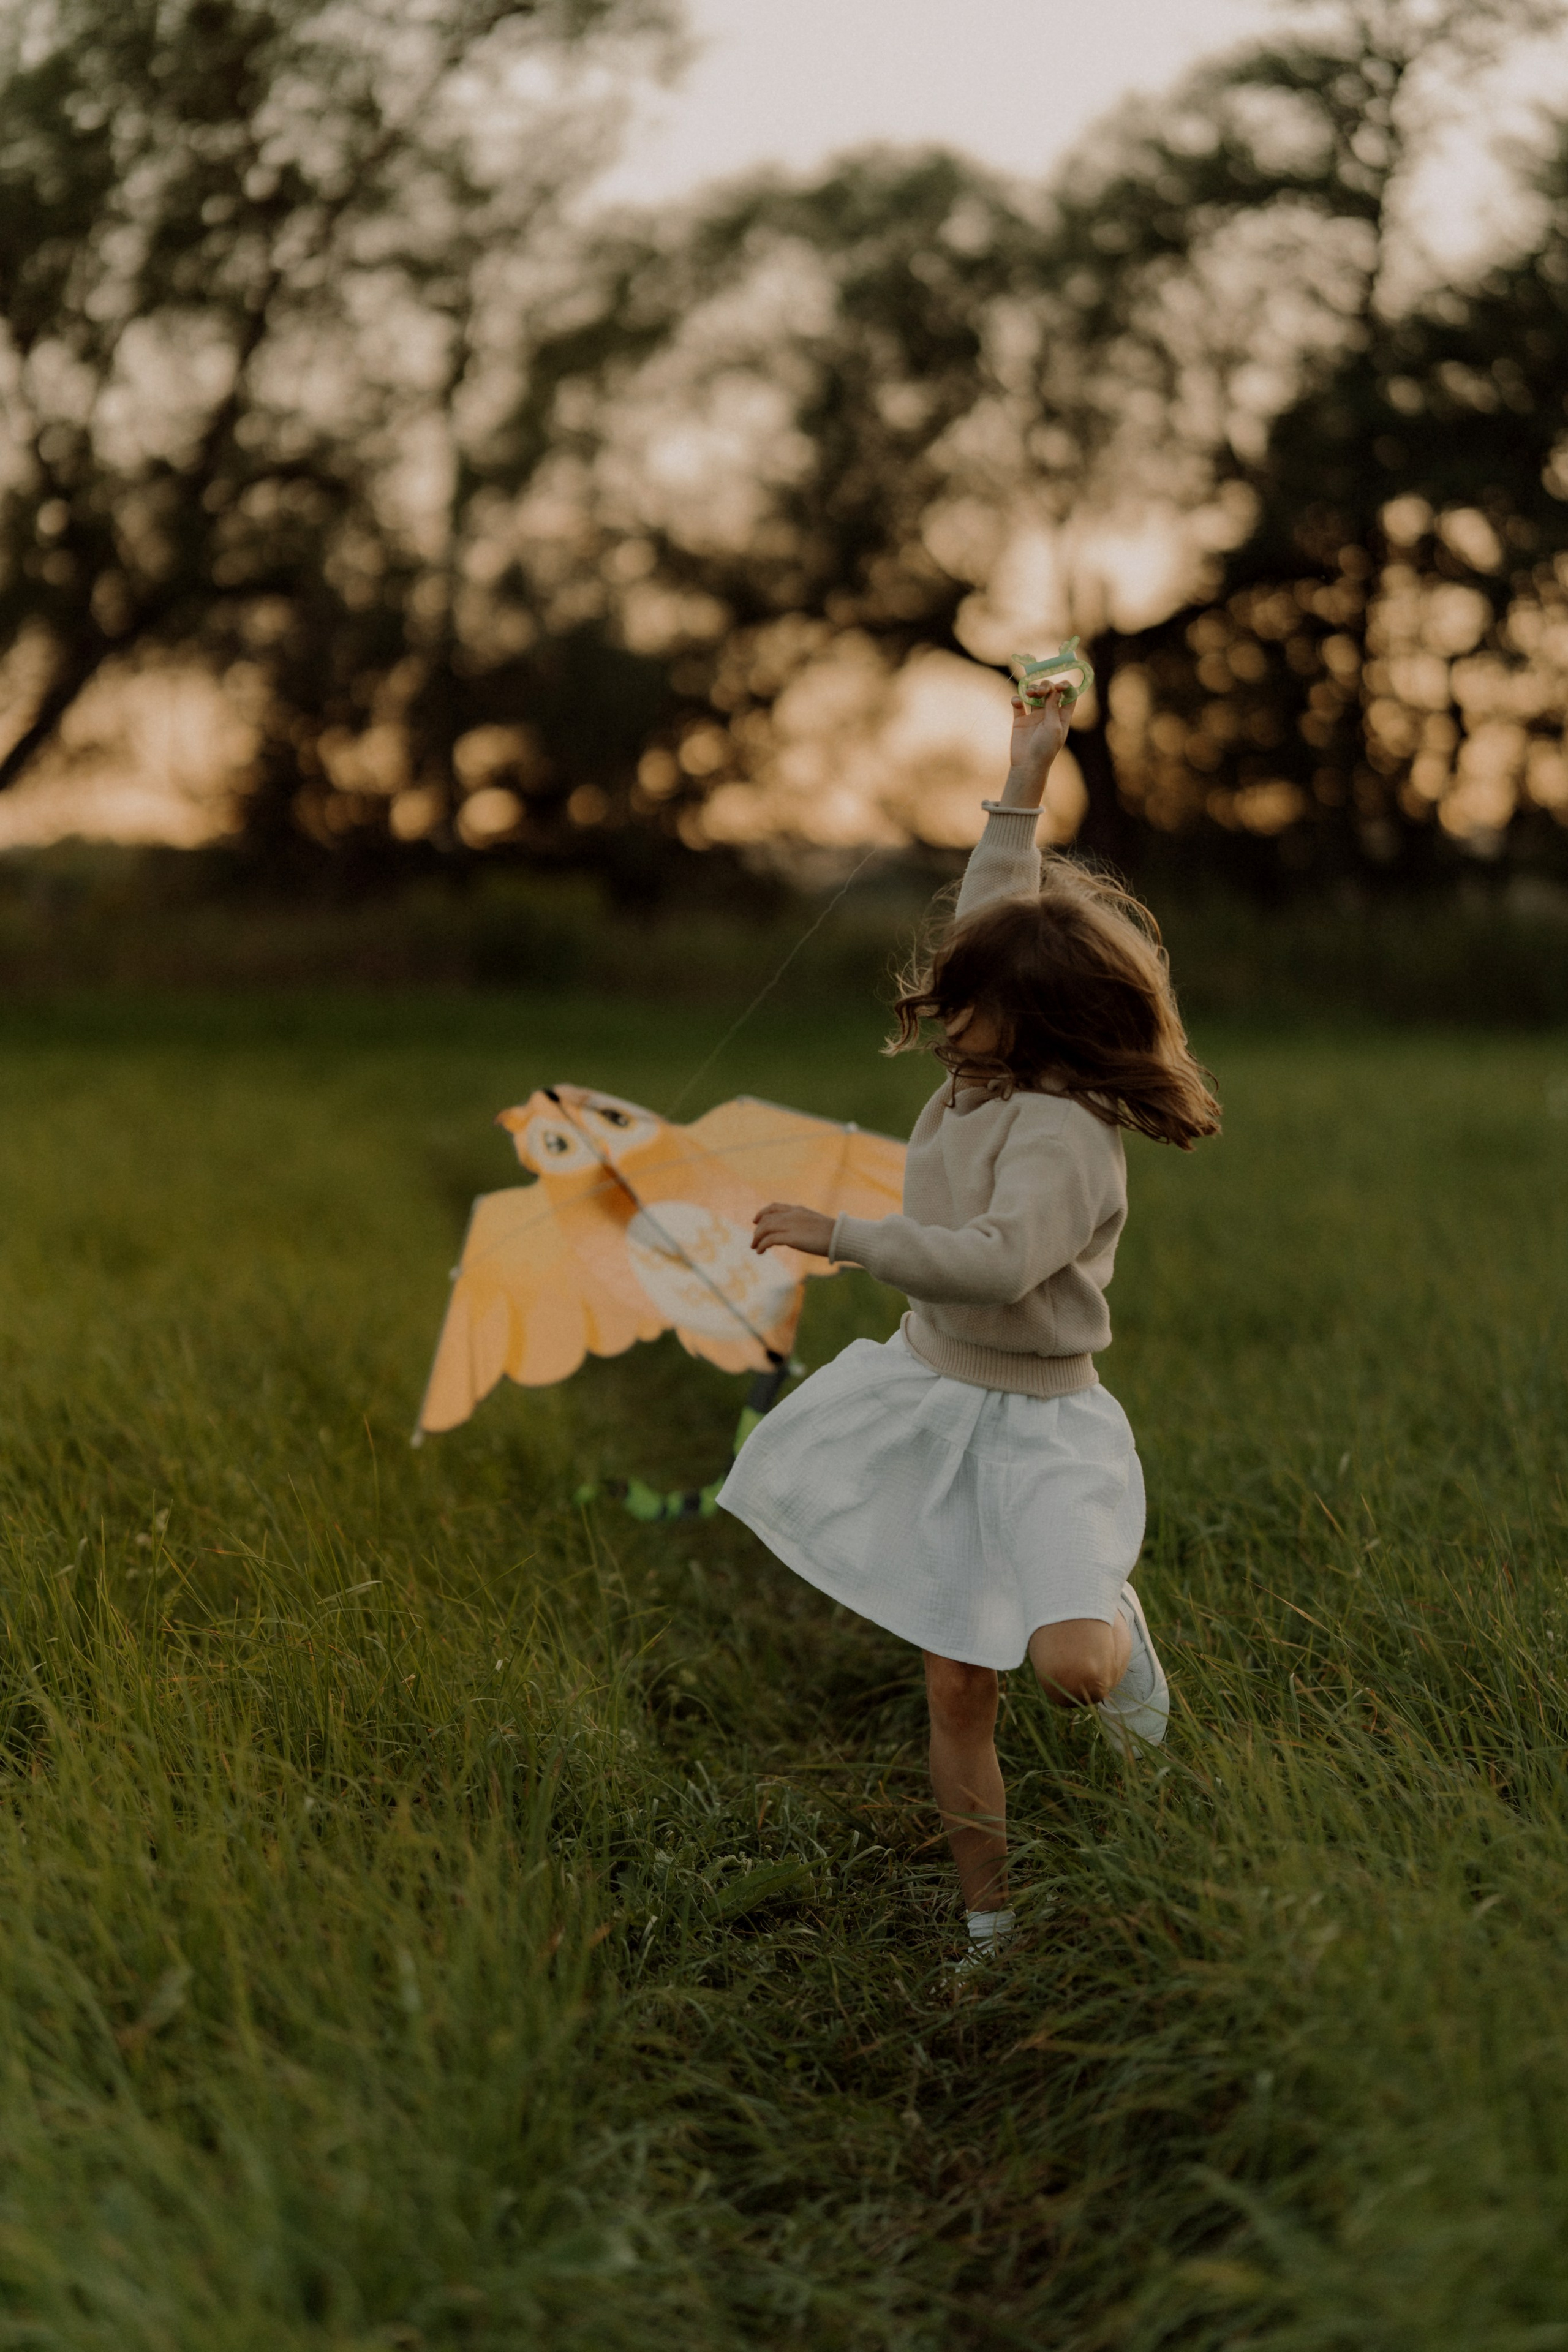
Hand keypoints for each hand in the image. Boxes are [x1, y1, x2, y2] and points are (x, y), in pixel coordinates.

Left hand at [752, 1202, 834, 1256]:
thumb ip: (802, 1226)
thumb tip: (795, 1236)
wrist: (841, 1237)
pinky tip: (760, 1251)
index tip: (755, 1221)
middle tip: (754, 1241)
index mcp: (798, 1210)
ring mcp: (791, 1225)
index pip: (774, 1207)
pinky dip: (762, 1245)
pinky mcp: (791, 1238)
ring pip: (765, 1228)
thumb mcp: (814, 1224)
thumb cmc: (833, 1234)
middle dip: (757, 1230)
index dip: (762, 1213)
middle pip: (766, 1219)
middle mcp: (792, 1215)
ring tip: (755, 1247)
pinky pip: (769, 1240)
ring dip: (757, 1238)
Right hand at [1004, 684, 1069, 803]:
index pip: (1068, 696)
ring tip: (1029, 694)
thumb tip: (1054, 689)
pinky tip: (1016, 701)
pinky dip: (1017, 699)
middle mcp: (1049, 714)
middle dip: (1046, 686)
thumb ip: (1053, 707)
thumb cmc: (1045, 749)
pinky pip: (1018, 704)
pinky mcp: (1020, 720)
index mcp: (1062, 716)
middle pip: (1050, 691)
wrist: (1027, 764)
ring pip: (1034, 694)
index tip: (1059, 686)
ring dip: (1032, 689)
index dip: (1065, 687)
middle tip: (1041, 693)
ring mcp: (1034, 716)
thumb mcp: (1054, 727)